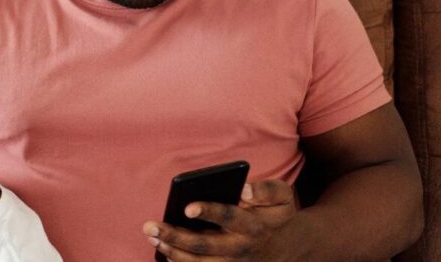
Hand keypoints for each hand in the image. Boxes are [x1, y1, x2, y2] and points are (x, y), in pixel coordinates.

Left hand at [142, 180, 313, 260]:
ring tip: (152, 236)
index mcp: (254, 226)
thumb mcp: (282, 197)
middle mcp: (240, 248)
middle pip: (204, 245)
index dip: (209, 212)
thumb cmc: (276, 216)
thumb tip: (244, 189)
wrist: (289, 247)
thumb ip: (266, 189)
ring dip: (171, 251)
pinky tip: (163, 249)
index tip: (188, 207)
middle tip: (150, 225)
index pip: (229, 217)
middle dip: (175, 236)